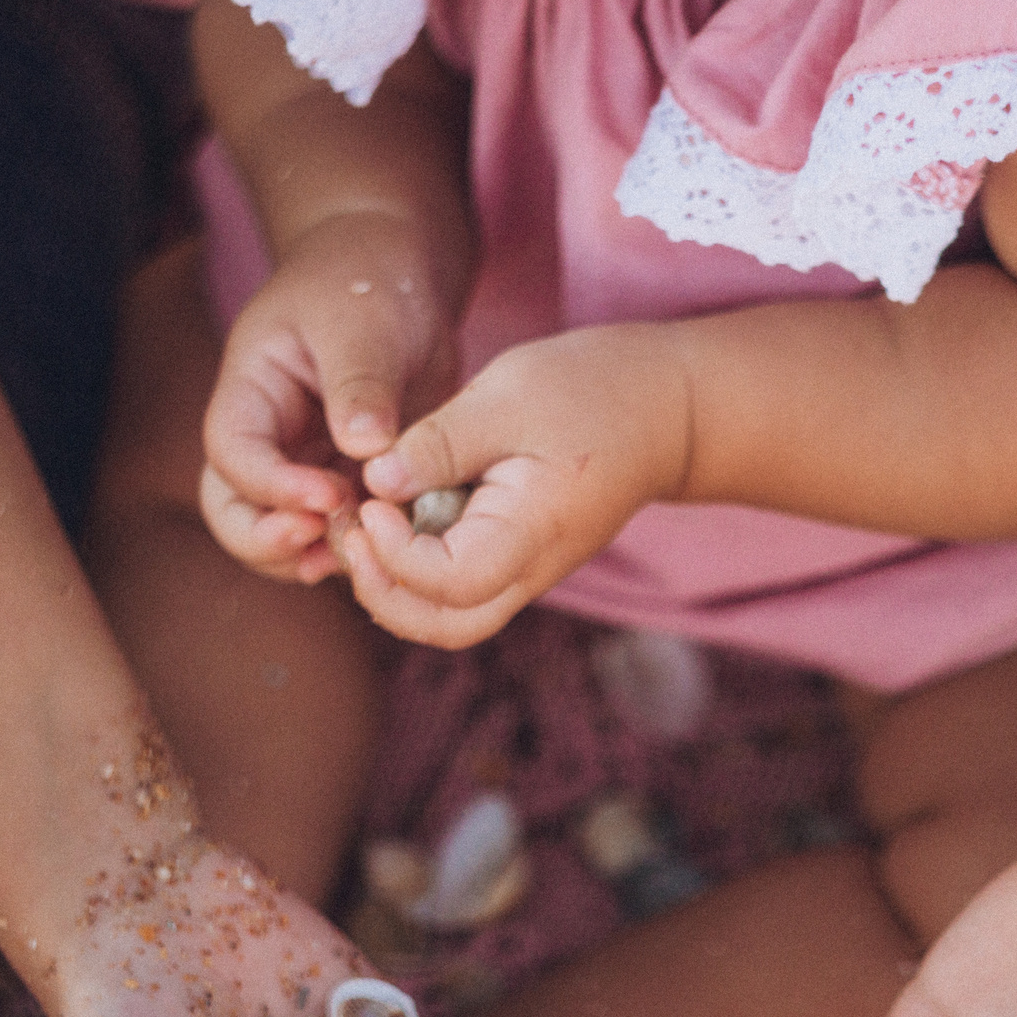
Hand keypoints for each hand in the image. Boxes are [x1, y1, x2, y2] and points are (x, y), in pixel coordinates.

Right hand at [201, 215, 458, 584]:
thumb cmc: (368, 279)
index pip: (232, 451)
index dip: (270, 484)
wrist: (400, 275)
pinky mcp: (348, 480)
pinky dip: (356, 547)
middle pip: (234, 508)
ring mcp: (304, 462)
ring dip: (312, 554)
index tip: (326, 494)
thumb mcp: (362, 320)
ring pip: (280, 530)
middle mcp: (268, 436)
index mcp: (251, 389)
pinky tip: (390, 555)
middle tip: (328, 542)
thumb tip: (363, 447)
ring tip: (363, 556)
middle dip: (268, 539)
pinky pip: (338, 528)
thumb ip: (359, 383)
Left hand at [338, 322, 690, 647]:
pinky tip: (388, 513)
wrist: (667, 409)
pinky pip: (455, 586)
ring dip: (391, 584)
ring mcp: (525, 568)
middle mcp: (531, 567)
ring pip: (448, 615)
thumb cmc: (595, 389)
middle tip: (349, 527)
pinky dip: (410, 566)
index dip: (396, 555)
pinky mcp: (515, 553)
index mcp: (533, 530)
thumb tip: (374, 480)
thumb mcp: (509, 395)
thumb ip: (440, 443)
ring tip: (359, 520)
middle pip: (446, 626)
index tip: (370, 500)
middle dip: (381, 591)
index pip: (452, 584)